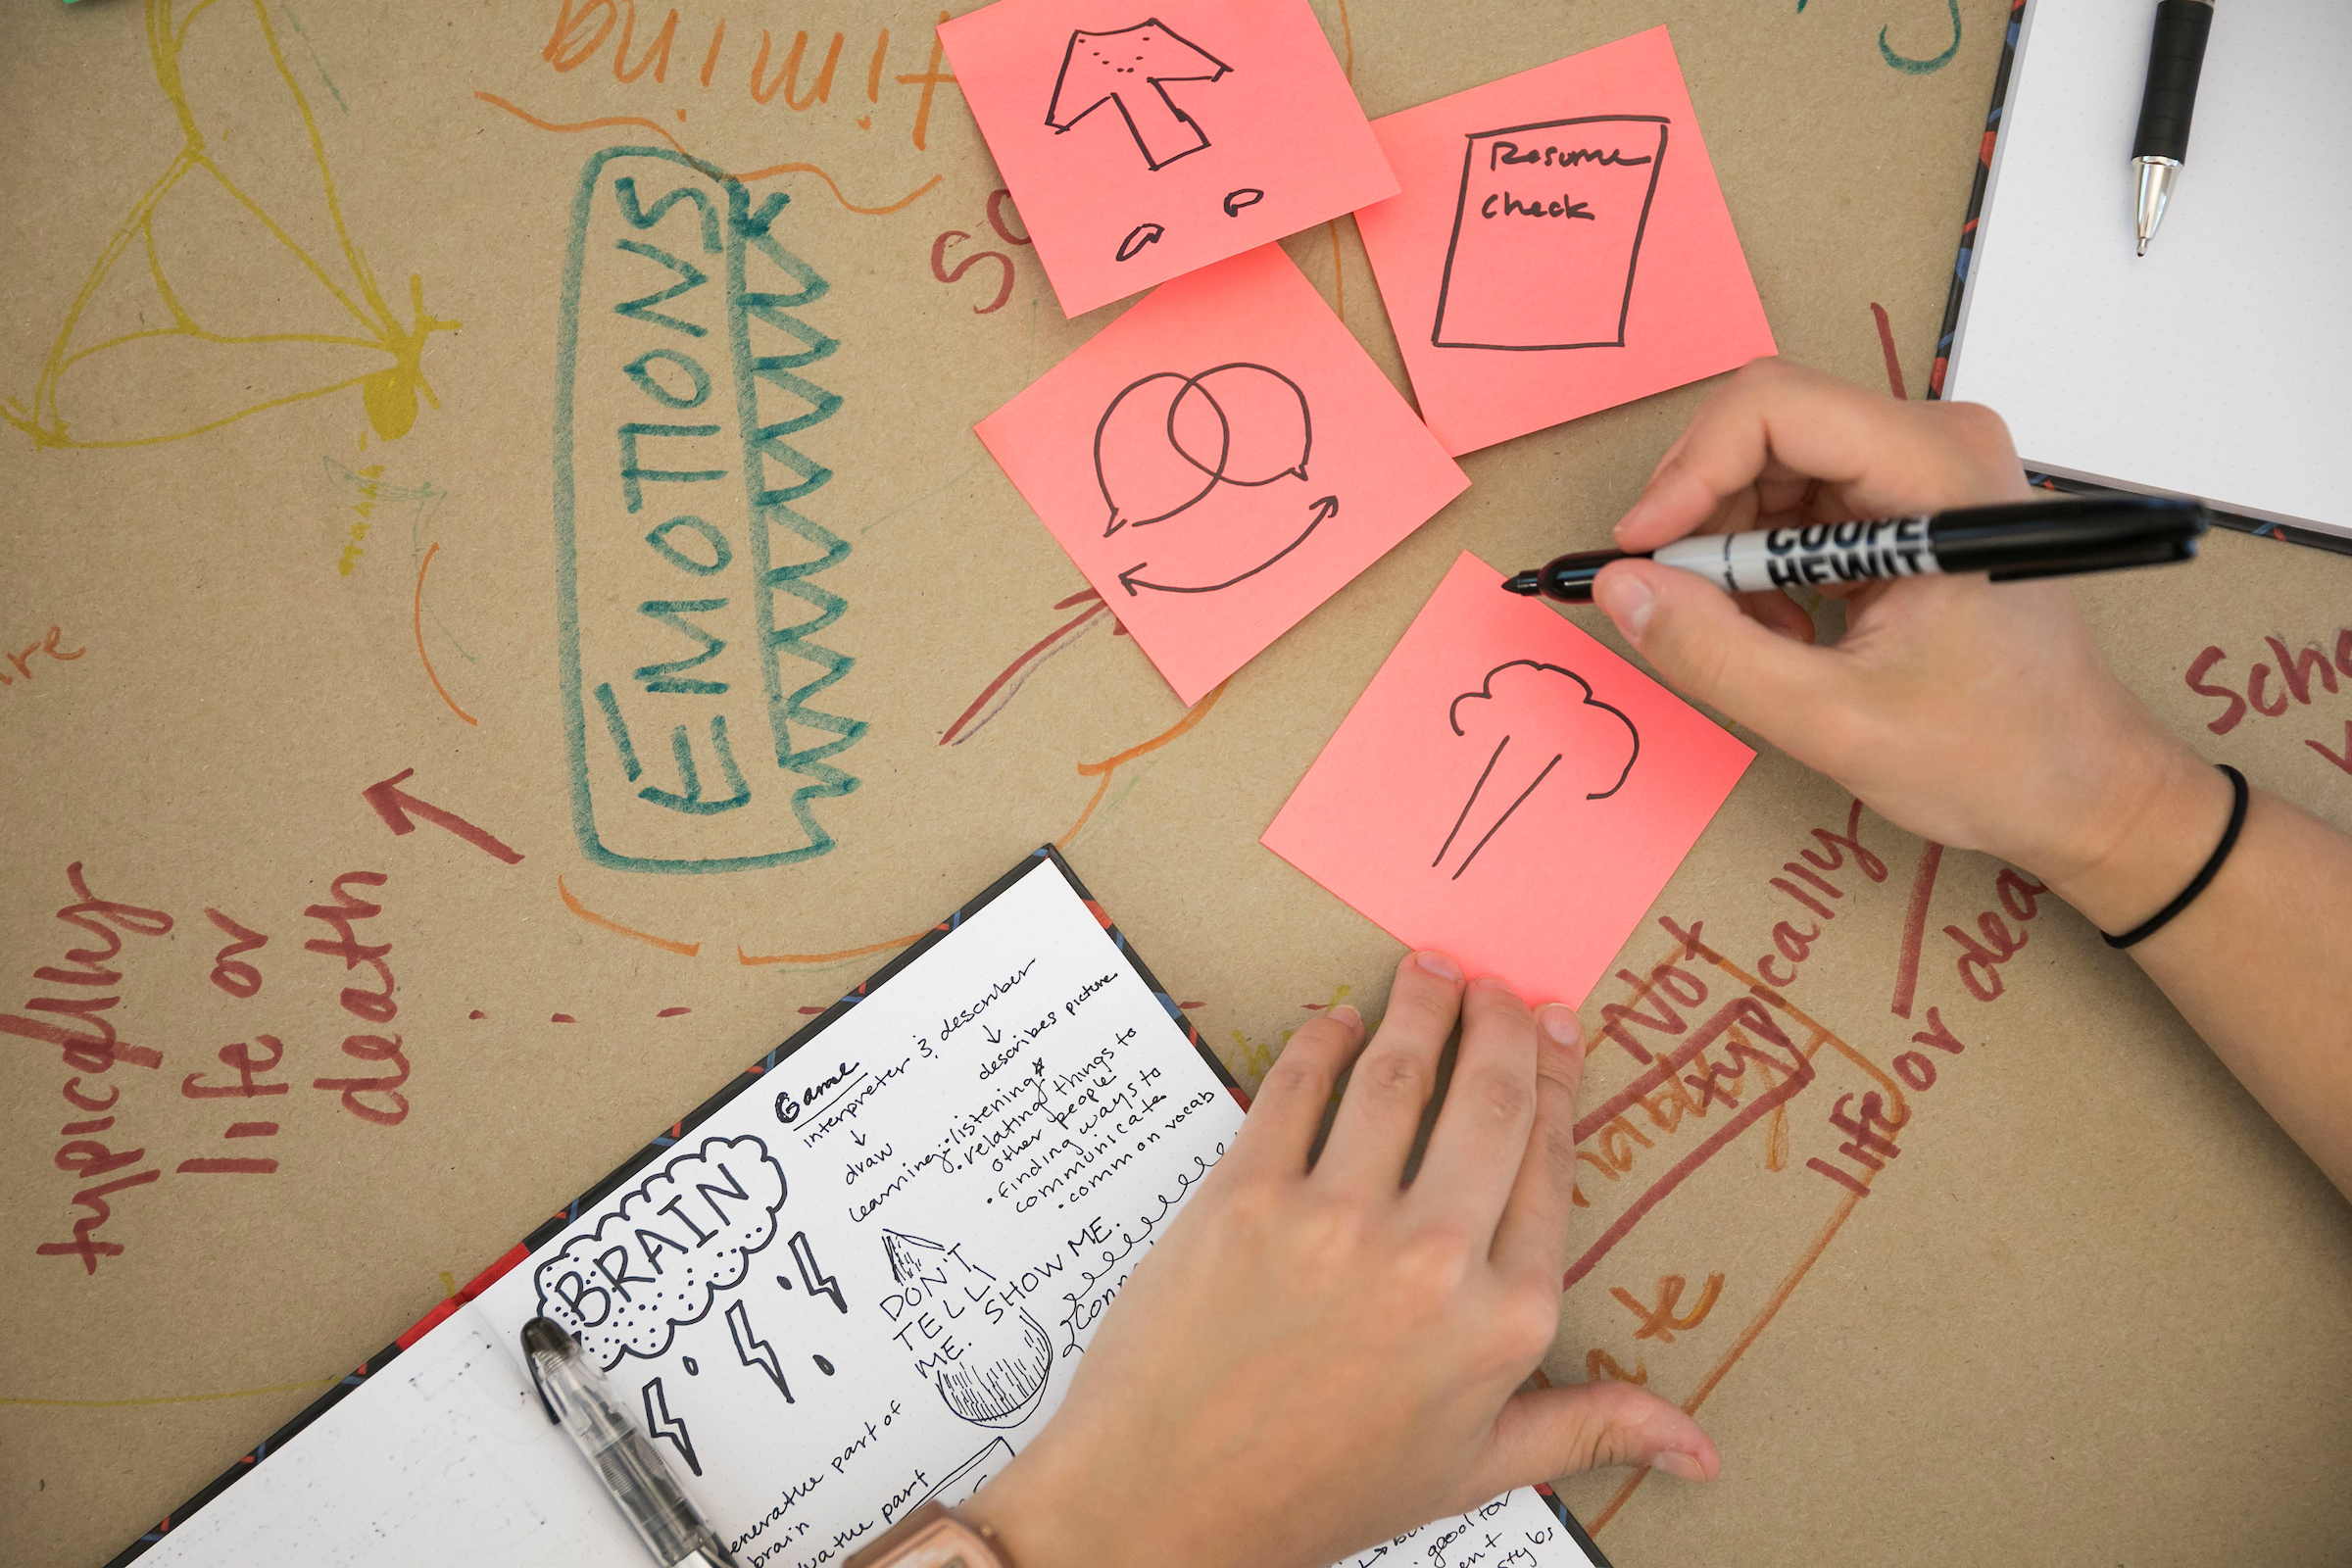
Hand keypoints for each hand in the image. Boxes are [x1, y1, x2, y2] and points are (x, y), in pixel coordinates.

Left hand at [960, 952, 1717, 1567]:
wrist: (1167, 1505)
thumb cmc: (1318, 1491)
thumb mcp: (1470, 1469)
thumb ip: (1586, 1427)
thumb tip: (1696, 1446)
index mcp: (1503, 1323)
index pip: (1547, 1166)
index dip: (1556, 1084)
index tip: (1555, 1032)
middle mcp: (1434, 1261)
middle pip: (1490, 1102)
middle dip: (1500, 1025)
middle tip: (1497, 985)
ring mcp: (1337, 1222)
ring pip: (1399, 1074)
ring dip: (1421, 1006)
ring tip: (1428, 970)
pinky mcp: (1245, 1197)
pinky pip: (1296, 1088)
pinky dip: (1321, 1039)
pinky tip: (1334, 1020)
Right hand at [1588, 359, 2227, 925]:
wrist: (2085, 787)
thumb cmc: (1997, 755)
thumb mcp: (1832, 720)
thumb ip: (1714, 651)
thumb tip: (1620, 588)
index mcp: (1937, 469)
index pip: (1773, 407)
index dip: (1689, 472)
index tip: (1642, 552)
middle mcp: (1935, 443)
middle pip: (1766, 431)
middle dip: (1704, 518)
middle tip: (1679, 607)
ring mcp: (1925, 470)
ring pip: (1773, 470)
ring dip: (1733, 553)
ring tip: (1752, 638)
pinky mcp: (1910, 504)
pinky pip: (1801, 503)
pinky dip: (1766, 568)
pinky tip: (1789, 633)